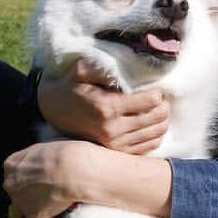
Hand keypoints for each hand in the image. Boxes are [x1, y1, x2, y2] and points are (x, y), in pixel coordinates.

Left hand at [3, 140, 91, 217]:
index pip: (12, 174)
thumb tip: (45, 161)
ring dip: (25, 217)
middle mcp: (11, 183)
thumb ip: (38, 157)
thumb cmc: (64, 153)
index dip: (24, 180)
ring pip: (16, 214)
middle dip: (25, 197)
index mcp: (12, 164)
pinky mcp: (33, 216)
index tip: (35, 182)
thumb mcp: (45, 147)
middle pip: (14, 194)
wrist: (72, 168)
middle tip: (41, 197)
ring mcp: (21, 201)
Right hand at [36, 59, 169, 153]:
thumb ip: (102, 66)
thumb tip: (128, 66)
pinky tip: (153, 124)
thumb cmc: (70, 86)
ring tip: (160, 110)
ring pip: (156, 133)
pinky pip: (148, 146)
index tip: (156, 88)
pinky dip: (156, 135)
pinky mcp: (116, 151)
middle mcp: (112, 129)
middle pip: (157, 117)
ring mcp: (115, 143)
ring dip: (163, 120)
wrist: (52, 110)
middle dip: (165, 106)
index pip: (151, 101)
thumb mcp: (81, 69)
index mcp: (107, 107)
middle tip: (162, 99)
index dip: (159, 93)